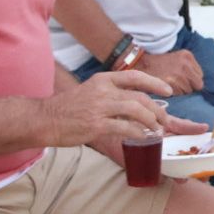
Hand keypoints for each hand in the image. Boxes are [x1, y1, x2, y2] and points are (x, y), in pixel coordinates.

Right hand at [43, 69, 176, 147]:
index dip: (155, 83)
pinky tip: (141, 136)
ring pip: (136, 111)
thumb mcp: (91, 91)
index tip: (168, 91)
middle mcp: (103, 90)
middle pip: (140, 97)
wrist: (45, 119)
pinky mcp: (97, 125)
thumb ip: (111, 94)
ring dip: (151, 121)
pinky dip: (137, 132)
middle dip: (157, 110)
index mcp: (103, 79)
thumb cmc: (68, 108)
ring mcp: (100, 107)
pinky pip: (125, 128)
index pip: (135, 77)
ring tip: (156, 129)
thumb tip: (134, 104)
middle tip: (164, 119)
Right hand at [139, 50, 204, 94]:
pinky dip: (174, 94)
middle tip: (177, 83)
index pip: (201, 75)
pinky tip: (167, 88)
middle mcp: (185, 65)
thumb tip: (200, 85)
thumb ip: (190, 68)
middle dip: (189, 86)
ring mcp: (178, 75)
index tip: (183, 78)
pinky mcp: (171, 84)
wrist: (141, 63)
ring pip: (188, 91)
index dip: (192, 80)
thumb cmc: (161, 63)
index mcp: (188, 56)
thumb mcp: (178, 58)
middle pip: (197, 85)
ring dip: (181, 91)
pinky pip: (179, 95)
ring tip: (170, 85)